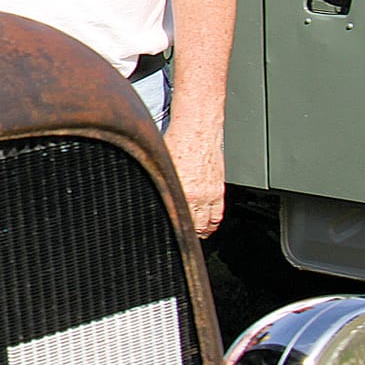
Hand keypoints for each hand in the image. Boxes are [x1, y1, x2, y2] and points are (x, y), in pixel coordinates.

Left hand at [161, 114, 225, 236]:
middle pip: (193, 227)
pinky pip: (217, 215)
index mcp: (182, 191)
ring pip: (207, 224)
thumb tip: (146, 192)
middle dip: (185, 234)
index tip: (161, 233)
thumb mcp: (160, 165)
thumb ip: (156, 182)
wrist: (198, 127)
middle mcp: (198, 195)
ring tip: (190, 235)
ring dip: (199, 232)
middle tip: (176, 237)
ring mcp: (211, 194)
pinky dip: (211, 224)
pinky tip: (205, 226)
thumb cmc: (177, 141)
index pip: (177, 220)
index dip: (169, 229)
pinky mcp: (219, 190)